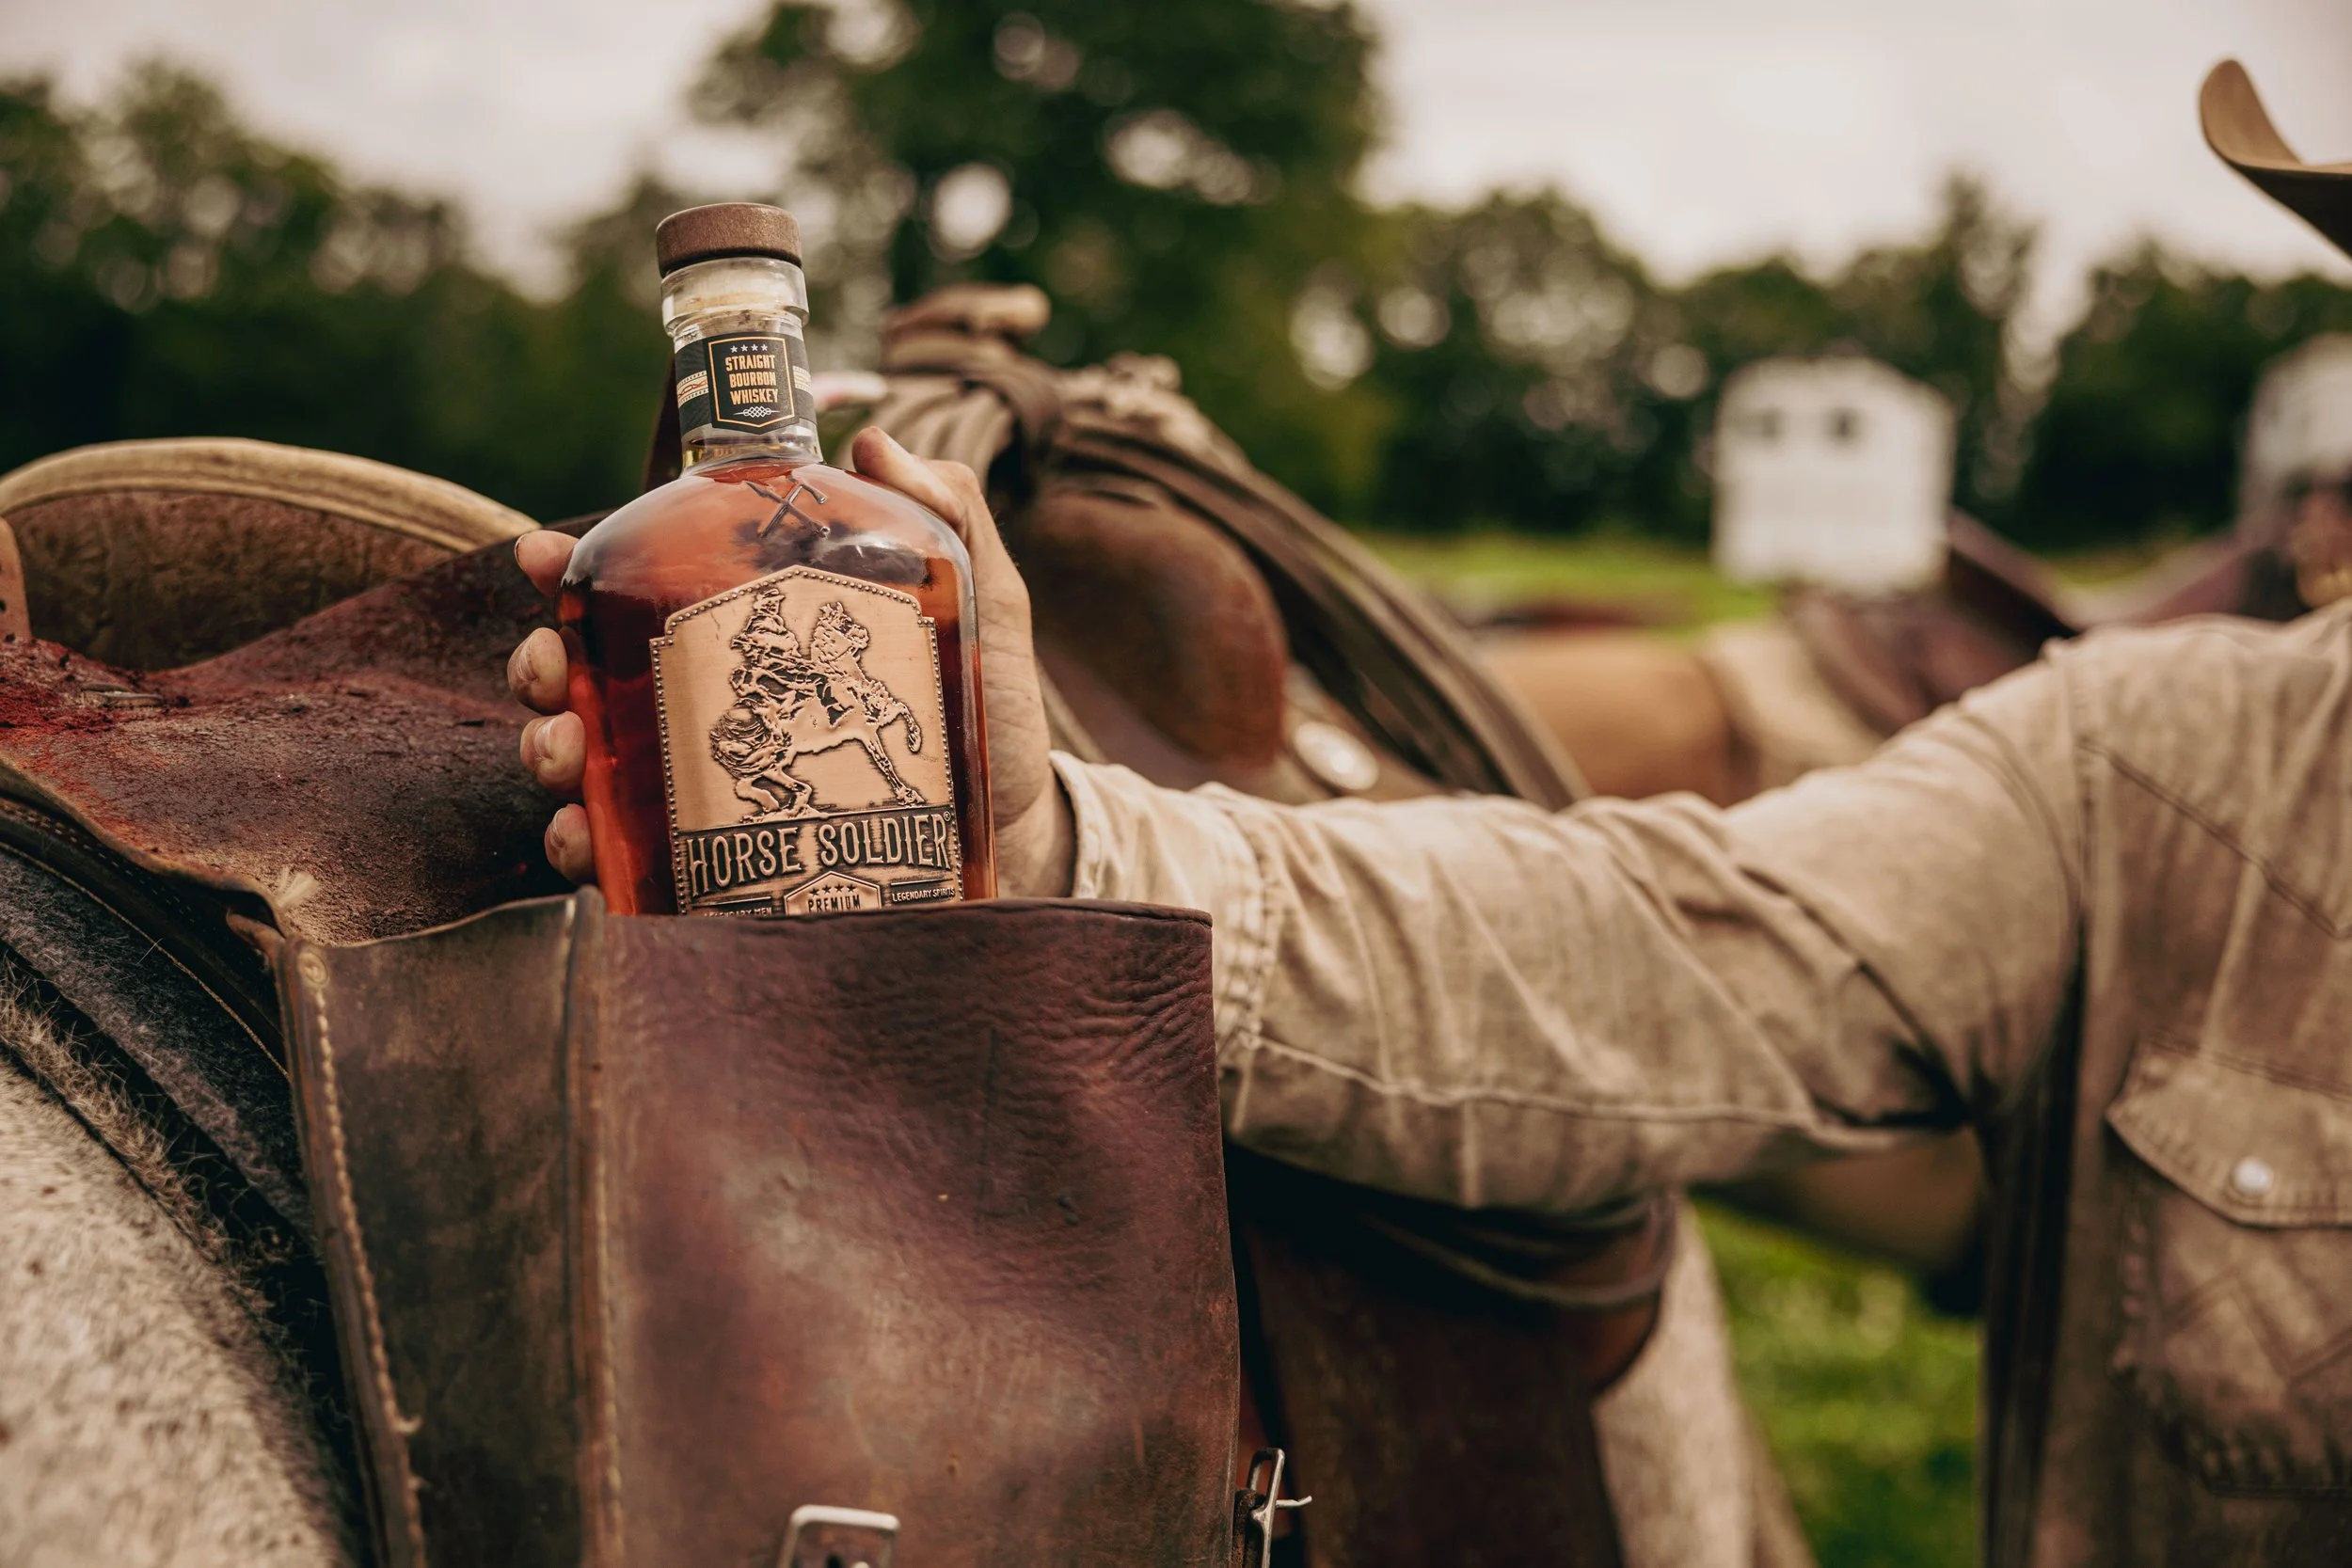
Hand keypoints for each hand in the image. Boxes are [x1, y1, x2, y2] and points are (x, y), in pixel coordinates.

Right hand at [508, 426, 1074, 897]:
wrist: (1018, 833)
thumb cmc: (987, 712)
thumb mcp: (981, 605)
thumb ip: (946, 517)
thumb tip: (872, 440)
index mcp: (752, 627)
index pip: (644, 582)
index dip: (574, 564)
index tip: (547, 555)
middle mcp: (710, 698)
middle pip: (586, 670)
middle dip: (542, 665)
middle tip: (553, 673)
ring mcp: (705, 779)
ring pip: (588, 759)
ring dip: (550, 753)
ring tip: (565, 759)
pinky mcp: (718, 854)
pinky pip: (630, 854)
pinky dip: (588, 847)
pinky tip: (587, 842)